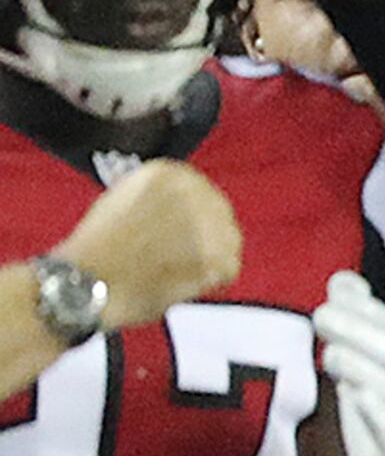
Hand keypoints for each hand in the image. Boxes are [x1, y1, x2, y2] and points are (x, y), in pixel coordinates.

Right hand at [56, 161, 240, 330]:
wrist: (86, 281)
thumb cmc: (96, 248)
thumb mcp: (123, 199)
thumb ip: (158, 199)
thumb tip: (180, 211)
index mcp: (170, 172)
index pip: (198, 191)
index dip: (189, 218)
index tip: (179, 232)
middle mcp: (195, 190)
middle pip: (217, 215)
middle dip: (202, 237)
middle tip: (179, 257)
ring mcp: (211, 224)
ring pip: (227, 243)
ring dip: (207, 258)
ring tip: (172, 272)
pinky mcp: (219, 258)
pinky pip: (227, 272)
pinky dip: (209, 282)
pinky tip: (180, 284)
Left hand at [313, 269, 384, 455]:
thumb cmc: (383, 417)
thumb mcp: (373, 368)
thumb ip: (360, 327)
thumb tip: (342, 280)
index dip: (365, 307)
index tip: (332, 292)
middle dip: (355, 328)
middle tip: (320, 317)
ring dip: (357, 364)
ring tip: (330, 356)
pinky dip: (374, 410)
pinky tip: (356, 395)